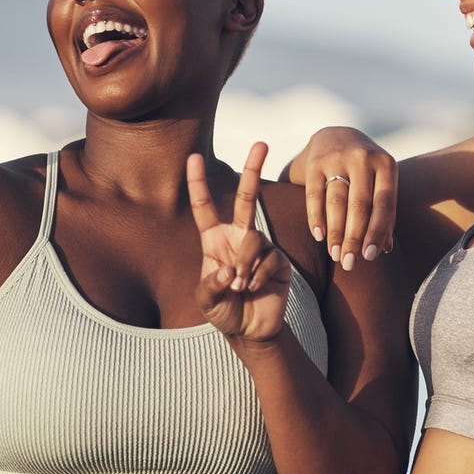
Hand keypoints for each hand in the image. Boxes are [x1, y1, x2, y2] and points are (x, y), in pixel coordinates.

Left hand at [187, 142, 291, 341]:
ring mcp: (262, 247)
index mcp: (215, 240)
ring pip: (253, 239)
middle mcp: (239, 237)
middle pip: (247, 198)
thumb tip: (230, 268)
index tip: (193, 157)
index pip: (205, 207)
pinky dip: (258, 276)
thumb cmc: (224, 311)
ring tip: (240, 287)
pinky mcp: (279, 261)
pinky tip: (254, 289)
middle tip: (262, 143)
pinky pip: (269, 258)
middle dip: (253, 170)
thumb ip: (210, 285)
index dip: (198, 183)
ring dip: (244, 265)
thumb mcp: (206, 300)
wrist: (250, 330)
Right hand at [290, 126, 395, 268]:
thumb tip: (384, 250)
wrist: (335, 137)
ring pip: (337, 201)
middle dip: (354, 237)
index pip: (383, 203)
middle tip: (349, 263)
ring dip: (335, 232)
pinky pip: (315, 195)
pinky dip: (316, 217)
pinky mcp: (315, 162)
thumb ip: (383, 214)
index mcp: (386, 164)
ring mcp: (338, 157)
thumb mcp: (379, 183)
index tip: (369, 257)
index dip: (377, 231)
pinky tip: (319, 236)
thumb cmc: (363, 171)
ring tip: (335, 255)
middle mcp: (363, 158)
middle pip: (359, 205)